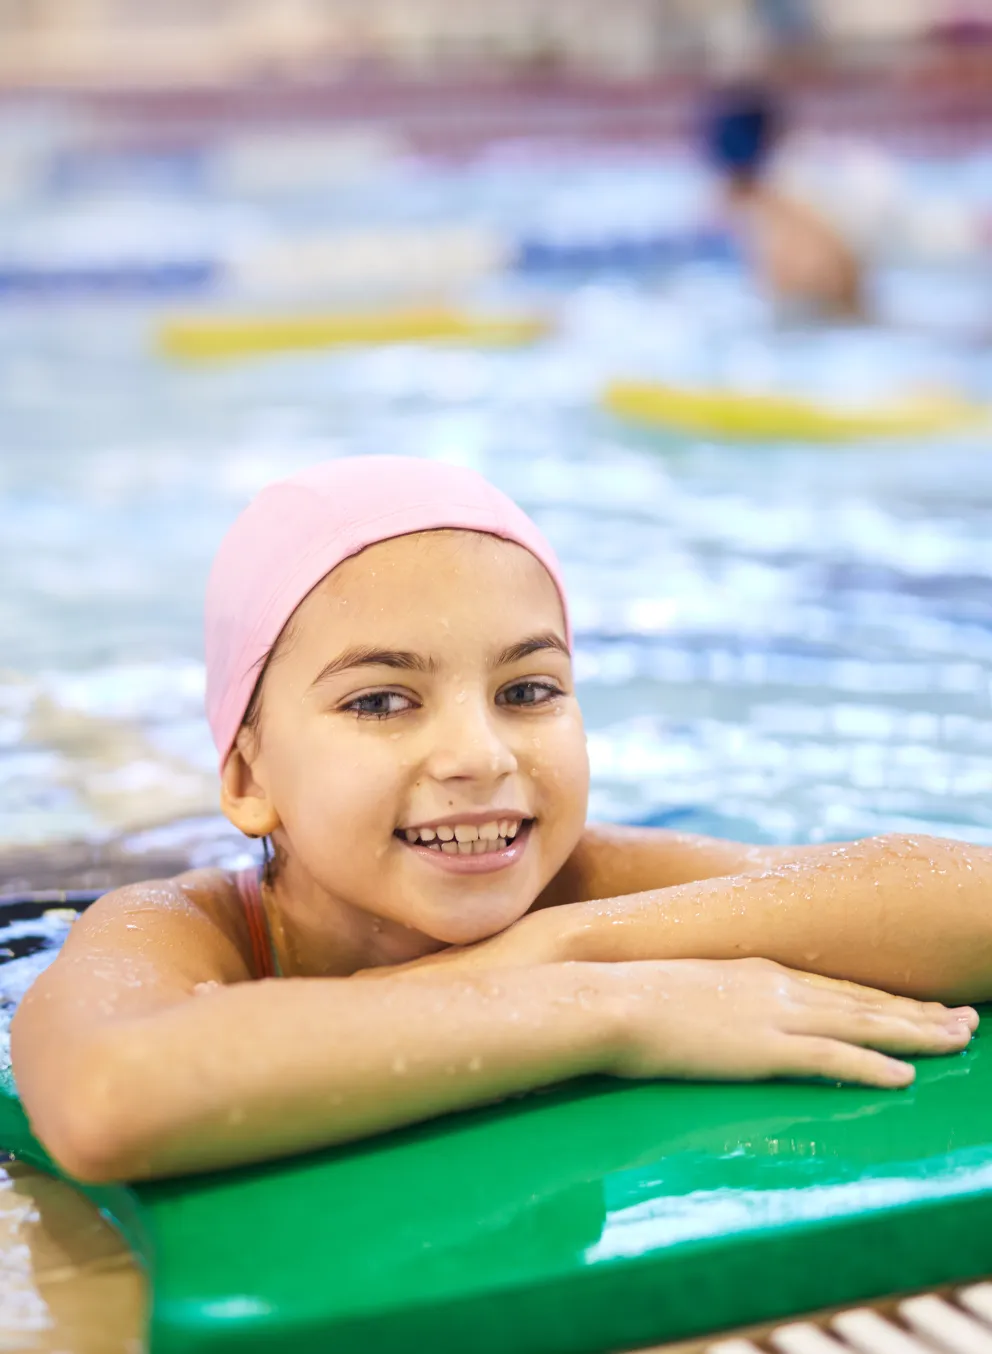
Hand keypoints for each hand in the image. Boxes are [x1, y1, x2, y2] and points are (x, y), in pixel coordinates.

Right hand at [598, 957, 977, 1088]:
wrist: (609, 998)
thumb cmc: (629, 993)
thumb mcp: (680, 985)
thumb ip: (709, 996)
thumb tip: (712, 1012)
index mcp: (757, 970)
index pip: (836, 984)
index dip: (883, 997)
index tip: (920, 1003)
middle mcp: (777, 985)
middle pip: (864, 999)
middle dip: (919, 1012)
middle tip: (964, 1020)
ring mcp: (773, 1014)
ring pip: (863, 1023)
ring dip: (916, 1033)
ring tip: (958, 1041)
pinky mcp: (764, 1047)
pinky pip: (833, 1057)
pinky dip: (874, 1065)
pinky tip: (906, 1076)